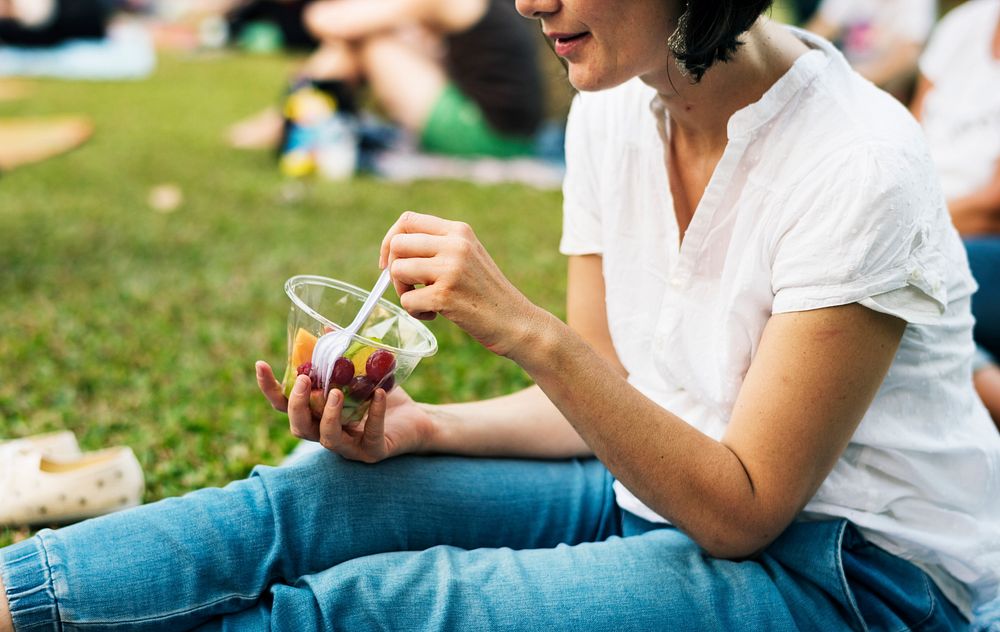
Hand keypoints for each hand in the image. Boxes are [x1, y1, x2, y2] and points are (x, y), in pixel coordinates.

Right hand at [256, 361, 434, 462]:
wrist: (417, 419)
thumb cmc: (382, 396)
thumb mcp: (361, 373)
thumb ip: (341, 356)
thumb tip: (327, 328)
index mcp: (317, 414)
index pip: (284, 406)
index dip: (269, 388)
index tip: (261, 364)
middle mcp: (327, 433)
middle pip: (299, 427)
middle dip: (297, 404)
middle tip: (305, 380)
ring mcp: (350, 446)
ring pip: (328, 438)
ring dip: (328, 415)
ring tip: (336, 392)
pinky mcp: (373, 451)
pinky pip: (370, 435)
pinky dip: (374, 414)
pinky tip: (379, 394)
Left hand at [379, 211, 540, 357]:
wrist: (516, 321)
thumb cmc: (487, 293)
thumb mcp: (467, 256)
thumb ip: (438, 246)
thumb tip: (393, 251)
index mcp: (459, 230)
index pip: (407, 220)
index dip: (390, 240)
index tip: (390, 262)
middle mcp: (455, 244)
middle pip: (398, 245)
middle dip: (394, 270)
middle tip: (409, 288)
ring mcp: (451, 269)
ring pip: (398, 271)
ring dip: (404, 292)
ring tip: (425, 303)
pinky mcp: (446, 296)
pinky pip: (407, 300)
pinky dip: (416, 312)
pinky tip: (435, 315)